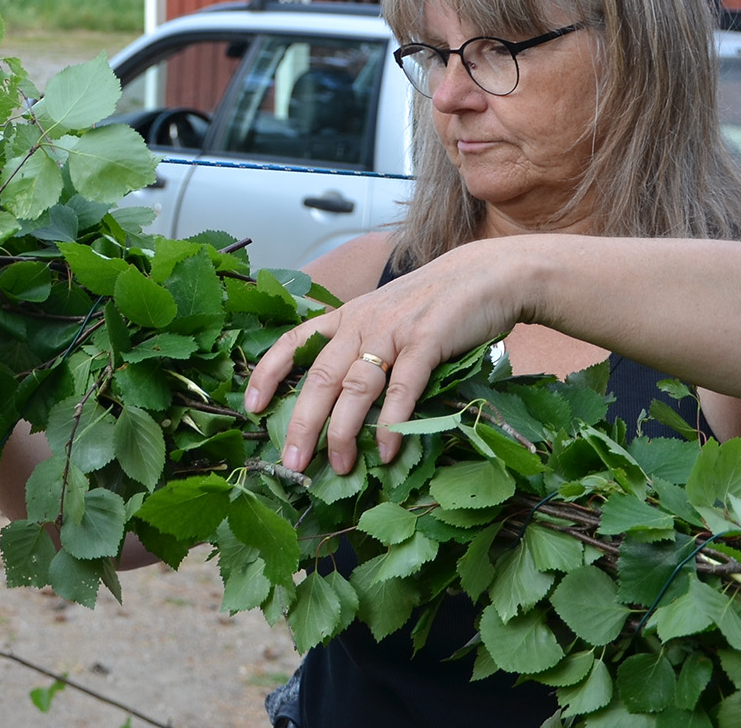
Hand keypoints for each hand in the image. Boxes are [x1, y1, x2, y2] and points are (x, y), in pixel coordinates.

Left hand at [242, 240, 529, 475]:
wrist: (489, 273)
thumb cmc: (435, 303)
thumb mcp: (386, 315)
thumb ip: (364, 346)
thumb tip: (343, 400)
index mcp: (347, 316)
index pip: (294, 342)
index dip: (268, 373)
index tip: (251, 406)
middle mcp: (361, 322)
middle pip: (319, 377)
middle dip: (301, 423)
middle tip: (291, 462)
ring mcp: (393, 331)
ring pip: (354, 386)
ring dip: (342, 431)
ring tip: (338, 466)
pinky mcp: (427, 341)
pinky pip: (401, 386)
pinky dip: (391, 420)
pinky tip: (386, 450)